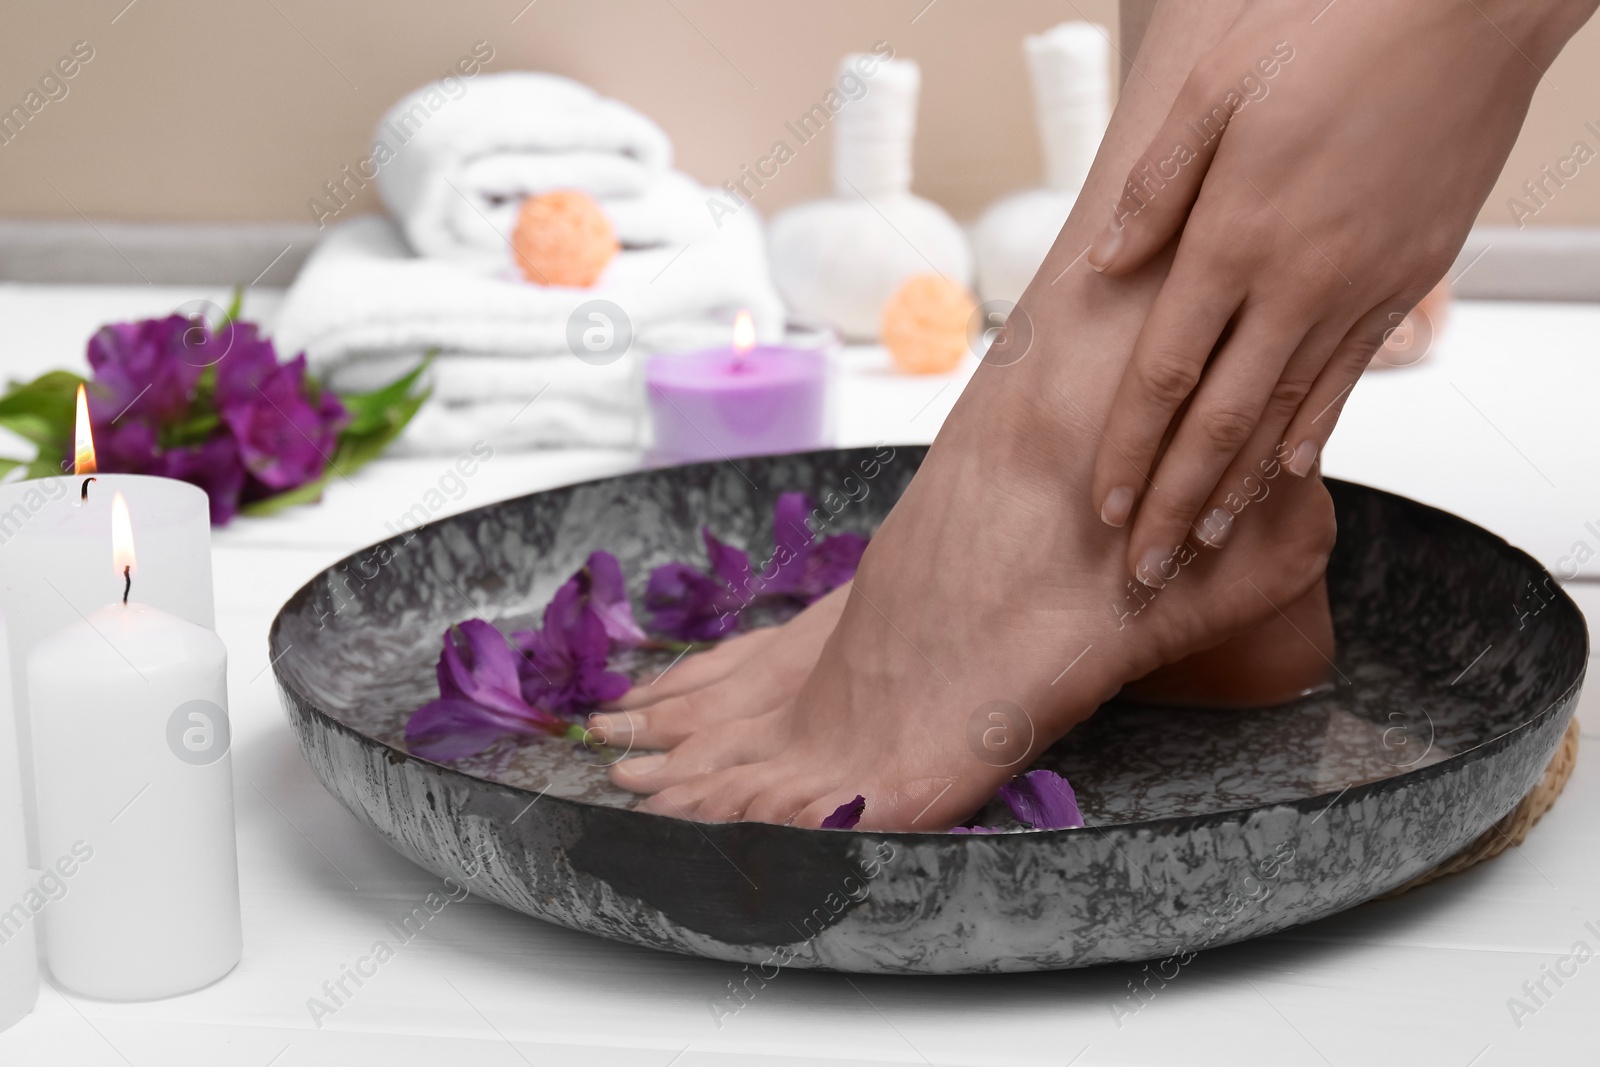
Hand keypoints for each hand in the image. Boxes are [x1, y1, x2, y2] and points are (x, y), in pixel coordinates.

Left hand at [1086, 0, 1592, 583]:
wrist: (1466, 5)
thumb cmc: (1330, 30)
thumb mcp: (1214, 87)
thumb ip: (1156, 186)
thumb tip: (1107, 262)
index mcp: (1233, 238)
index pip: (1164, 376)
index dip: (1129, 452)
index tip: (1104, 508)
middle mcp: (1294, 280)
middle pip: (1218, 422)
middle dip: (1174, 505)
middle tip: (1144, 571)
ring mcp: (1357, 287)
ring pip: (1286, 412)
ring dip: (1239, 487)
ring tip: (1203, 544)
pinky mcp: (1406, 278)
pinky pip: (1350, 373)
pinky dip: (1316, 429)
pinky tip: (1291, 471)